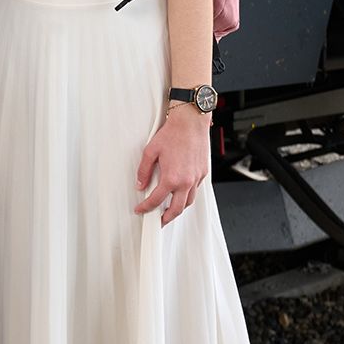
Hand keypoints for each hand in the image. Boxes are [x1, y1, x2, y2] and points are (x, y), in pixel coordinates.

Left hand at [135, 106, 211, 224]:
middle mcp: (186, 181)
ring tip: (170, 209)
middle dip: (166, 218)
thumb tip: (140, 184)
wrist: (191, 122)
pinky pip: (196, 190)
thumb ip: (144, 171)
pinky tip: (181, 192)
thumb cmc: (173, 134)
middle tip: (159, 220)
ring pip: (189, 202)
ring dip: (179, 208)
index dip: (146, 207)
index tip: (141, 209)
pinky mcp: (203, 173)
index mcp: (171, 178)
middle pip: (176, 209)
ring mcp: (196, 178)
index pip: (156, 200)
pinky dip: (188, 195)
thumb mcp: (150, 151)